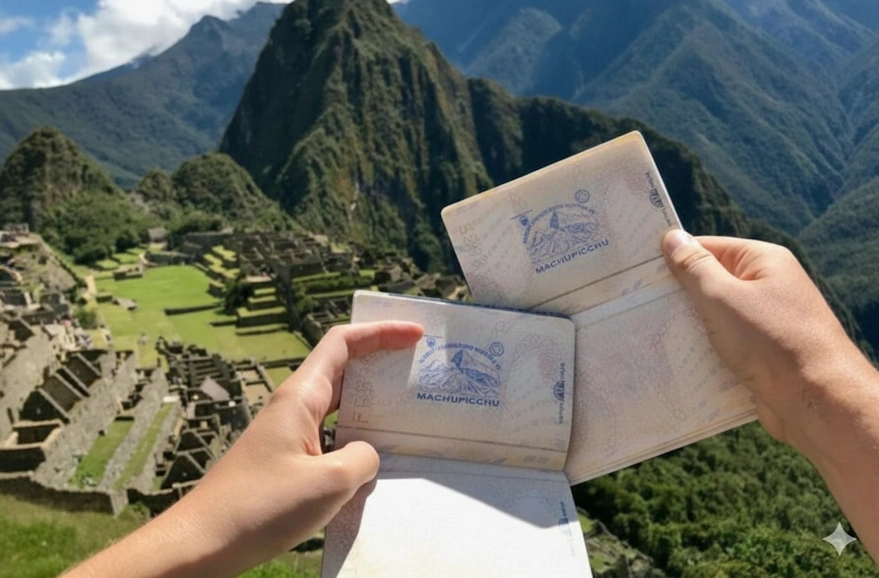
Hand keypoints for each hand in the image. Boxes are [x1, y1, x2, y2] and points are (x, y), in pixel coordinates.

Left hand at [63, 321, 422, 577]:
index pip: (343, 343)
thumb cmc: (260, 506)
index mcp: (301, 397)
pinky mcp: (288, 461)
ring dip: (374, 407)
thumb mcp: (329, 483)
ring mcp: (290, 435)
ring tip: (411, 415)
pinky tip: (377, 462)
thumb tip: (367, 453)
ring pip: (340, 408)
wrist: (202, 543)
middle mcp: (295, 408)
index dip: (381, 332)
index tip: (416, 336)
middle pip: (345, 370)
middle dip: (384, 365)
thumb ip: (363, 459)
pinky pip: (331, 439)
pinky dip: (357, 440)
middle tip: (422, 372)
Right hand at [661, 231, 878, 562]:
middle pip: (711, 282)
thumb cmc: (771, 341)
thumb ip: (694, 268)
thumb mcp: (722, 297)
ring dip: (689, 327)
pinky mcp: (762, 354)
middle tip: (636, 303)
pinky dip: (704, 351)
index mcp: (764, 262)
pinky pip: (724, 345)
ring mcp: (766, 322)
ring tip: (648, 332)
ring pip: (715, 318)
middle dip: (678, 296)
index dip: (674, 258)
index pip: (709, 248)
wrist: (815, 401)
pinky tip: (676, 359)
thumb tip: (671, 237)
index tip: (638, 272)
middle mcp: (768, 287)